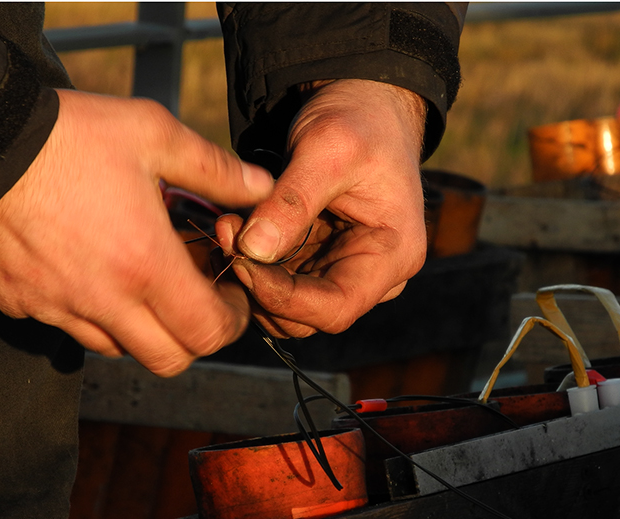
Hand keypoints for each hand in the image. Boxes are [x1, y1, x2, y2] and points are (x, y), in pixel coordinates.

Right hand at [0, 89, 273, 376]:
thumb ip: (215, 169)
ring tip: (142, 280)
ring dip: (142, 328)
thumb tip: (260, 189)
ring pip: (118, 350)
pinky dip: (90, 314)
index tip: (229, 296)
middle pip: (168, 360)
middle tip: (195, 299)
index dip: (231, 321)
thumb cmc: (65, 134)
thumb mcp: (152, 134)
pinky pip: (68, 327)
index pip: (207, 333)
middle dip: (193, 338)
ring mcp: (57, 308)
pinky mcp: (20, 304)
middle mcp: (103, 300)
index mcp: (145, 264)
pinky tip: (89, 270)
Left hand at [215, 79, 427, 338]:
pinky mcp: (319, 262)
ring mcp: (345, 270)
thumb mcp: (328, 149)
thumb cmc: (359, 120)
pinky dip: (251, 262)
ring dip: (251, 275)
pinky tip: (232, 226)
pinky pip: (279, 281)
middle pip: (308, 316)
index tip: (240, 262)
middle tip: (225, 234)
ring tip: (226, 224)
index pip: (336, 307)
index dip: (284, 299)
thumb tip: (253, 250)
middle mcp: (375, 275)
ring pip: (287, 305)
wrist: (363, 100)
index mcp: (394, 255)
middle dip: (261, 285)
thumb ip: (293, 202)